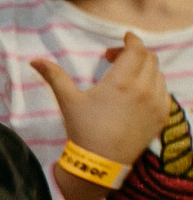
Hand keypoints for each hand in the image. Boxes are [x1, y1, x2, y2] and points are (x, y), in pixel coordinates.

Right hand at [33, 31, 170, 199]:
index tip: (124, 38)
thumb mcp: (68, 100)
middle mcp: (144, 89)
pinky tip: (140, 93)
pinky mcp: (162, 116)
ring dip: (145, 69)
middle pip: (149, 59)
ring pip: (158, 74)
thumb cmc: (83, 129)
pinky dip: (154, 85)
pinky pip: (164, 91)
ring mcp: (157, 103)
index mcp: (121, 82)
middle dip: (135, 53)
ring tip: (128, 77)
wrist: (101, 162)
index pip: (137, 50)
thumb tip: (34, 60)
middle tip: (117, 59)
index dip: (132, 40)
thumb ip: (54, 76)